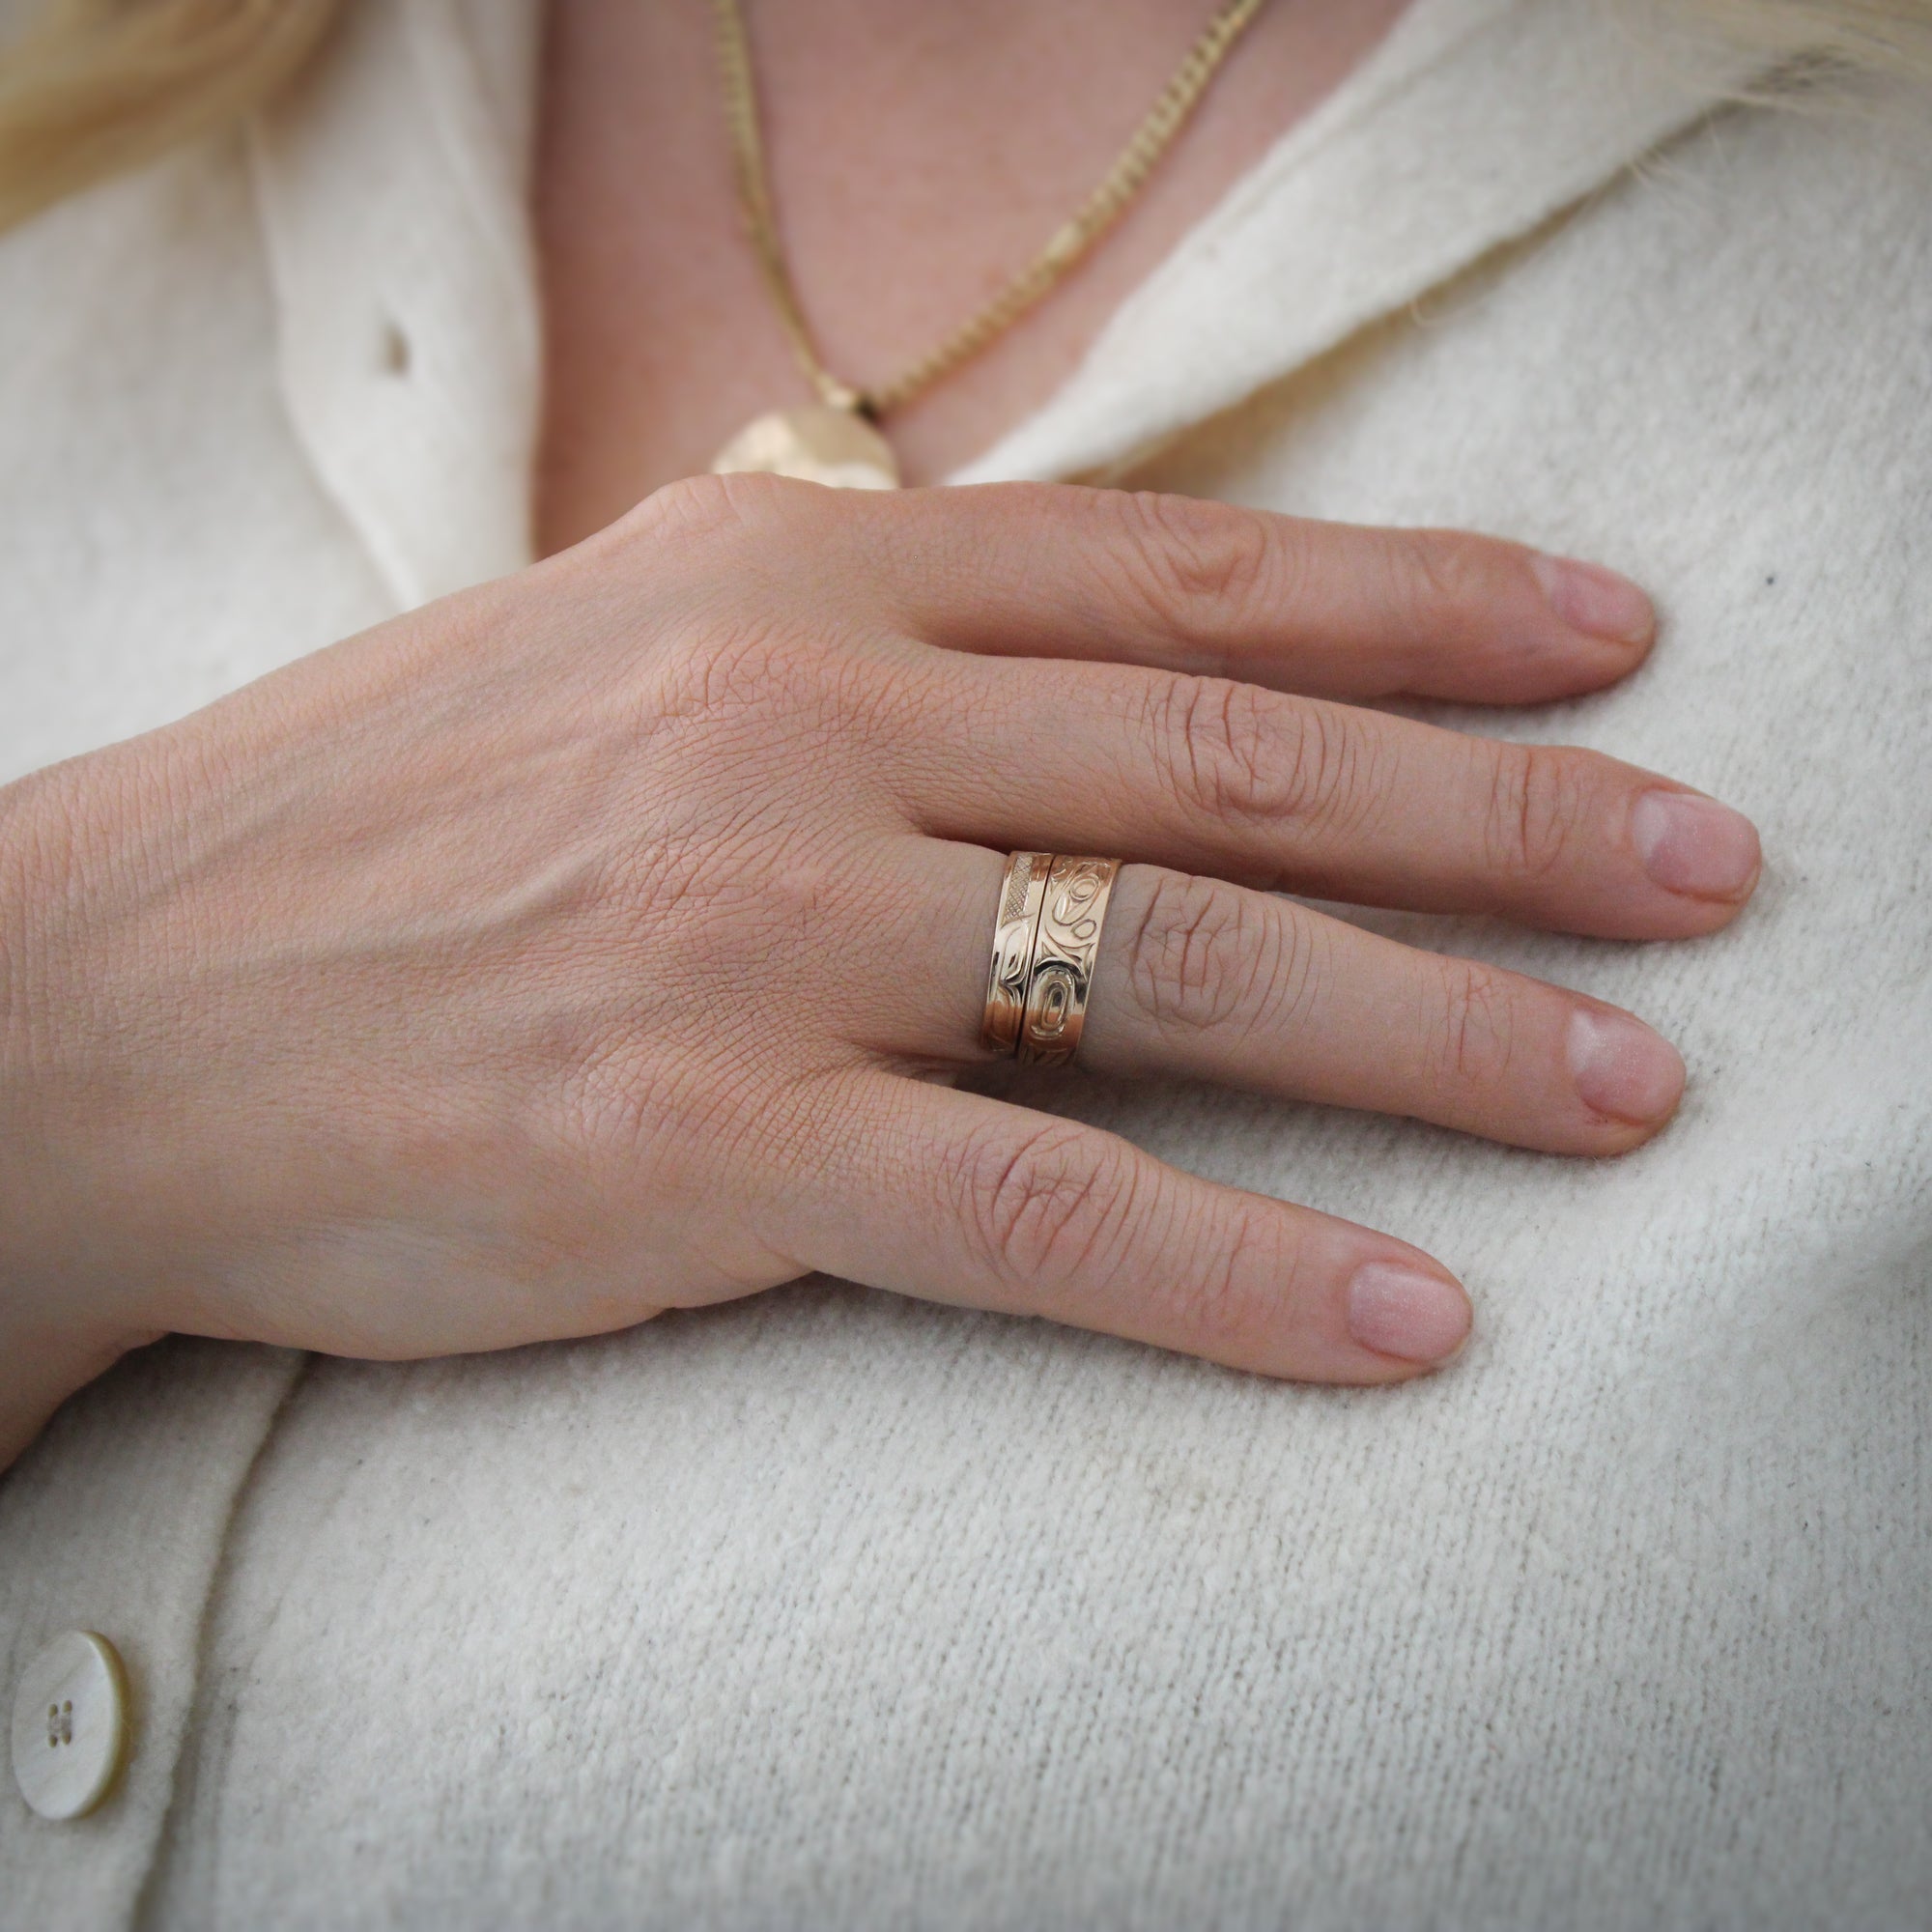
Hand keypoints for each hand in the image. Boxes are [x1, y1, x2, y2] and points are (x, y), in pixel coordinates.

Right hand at [0, 479, 1758, 1462]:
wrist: (107, 989)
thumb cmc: (376, 816)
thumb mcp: (622, 637)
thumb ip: (837, 611)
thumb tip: (1021, 589)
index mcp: (796, 580)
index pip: (1181, 579)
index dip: (1421, 603)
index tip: (1608, 639)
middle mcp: (806, 725)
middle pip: (1236, 766)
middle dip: (1506, 816)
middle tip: (1706, 868)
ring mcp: (760, 931)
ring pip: (1181, 978)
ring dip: (1438, 1038)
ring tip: (1632, 1089)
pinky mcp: (703, 1142)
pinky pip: (1037, 1212)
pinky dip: (1240, 1271)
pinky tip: (1408, 1315)